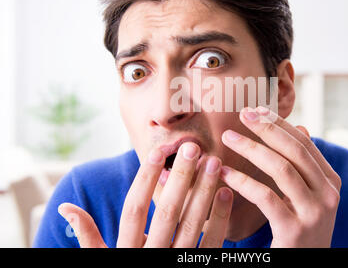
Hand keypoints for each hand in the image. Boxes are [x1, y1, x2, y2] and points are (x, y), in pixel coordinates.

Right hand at [58, 143, 232, 247]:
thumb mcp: (103, 260)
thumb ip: (87, 235)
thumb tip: (64, 207)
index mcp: (126, 250)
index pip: (134, 209)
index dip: (144, 180)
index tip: (156, 152)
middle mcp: (151, 256)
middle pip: (167, 212)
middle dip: (180, 178)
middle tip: (192, 147)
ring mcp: (175, 264)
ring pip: (192, 224)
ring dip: (204, 192)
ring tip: (213, 163)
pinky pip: (211, 243)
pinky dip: (220, 218)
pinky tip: (226, 192)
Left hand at [220, 106, 340, 247]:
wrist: (307, 266)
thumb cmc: (300, 228)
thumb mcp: (308, 195)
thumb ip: (304, 165)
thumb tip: (301, 126)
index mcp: (330, 181)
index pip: (304, 143)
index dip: (279, 124)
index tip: (255, 110)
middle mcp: (328, 194)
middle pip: (295, 150)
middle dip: (266, 128)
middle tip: (241, 114)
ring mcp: (314, 212)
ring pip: (281, 169)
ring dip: (251, 149)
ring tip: (227, 138)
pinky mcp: (294, 230)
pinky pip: (265, 197)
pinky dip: (243, 181)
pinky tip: (225, 173)